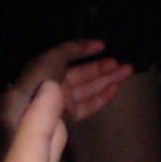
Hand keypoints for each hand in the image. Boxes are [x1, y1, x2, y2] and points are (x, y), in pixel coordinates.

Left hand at [0, 38, 131, 132]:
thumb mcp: (53, 57)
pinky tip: (115, 88)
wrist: (33, 113)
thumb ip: (72, 49)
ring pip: (88, 88)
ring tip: (127, 71)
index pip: (68, 57)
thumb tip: (92, 44)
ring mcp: (63, 101)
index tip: (103, 46)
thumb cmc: (41, 80)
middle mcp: (55, 84)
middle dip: (101, 67)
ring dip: (107, 79)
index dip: (84, 50)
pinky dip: (103, 97)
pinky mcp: (70, 116)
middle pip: (82, 74)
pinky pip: (88, 105)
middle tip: (120, 62)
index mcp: (47, 68)